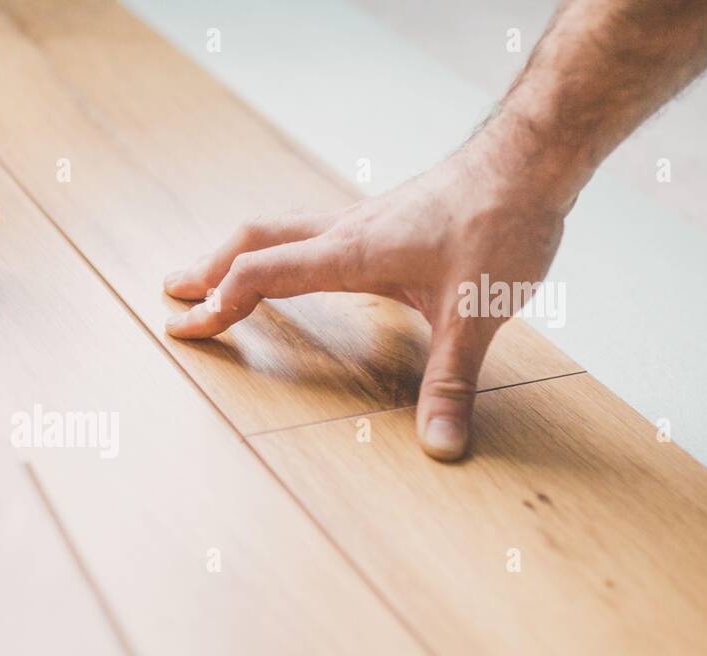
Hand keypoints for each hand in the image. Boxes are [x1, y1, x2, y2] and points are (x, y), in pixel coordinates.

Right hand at [163, 140, 568, 459]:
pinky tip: (292, 266)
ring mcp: (361, 220)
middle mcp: (344, 231)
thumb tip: (441, 447)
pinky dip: (277, 250)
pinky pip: (308, 231)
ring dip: (238, 255)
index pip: (258, 274)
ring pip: (278, 231)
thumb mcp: (478, 313)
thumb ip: (453, 382)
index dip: (217, 305)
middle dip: (208, 270)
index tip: (184, 328)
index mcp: (349, 253)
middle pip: (252, 241)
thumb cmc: (504, 221)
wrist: (533, 157)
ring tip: (213, 276)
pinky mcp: (382, 218)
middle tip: (173, 292)